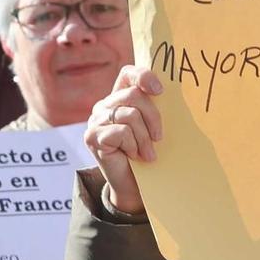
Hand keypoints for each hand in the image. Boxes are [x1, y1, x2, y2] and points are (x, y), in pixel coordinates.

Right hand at [86, 64, 163, 214]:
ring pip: (129, 115)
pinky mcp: (91, 137)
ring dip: (144, 137)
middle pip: (134, 95)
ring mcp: (95, 121)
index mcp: (119, 97)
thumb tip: (167, 92)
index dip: (143, 76)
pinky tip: (131, 156)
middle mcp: (104, 105)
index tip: (160, 91)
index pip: (128, 73)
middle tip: (159, 138)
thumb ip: (155, 107)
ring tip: (147, 153)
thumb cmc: (147, 153)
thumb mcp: (153, 126)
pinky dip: (132, 146)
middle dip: (153, 117)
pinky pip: (121, 132)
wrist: (133, 185)